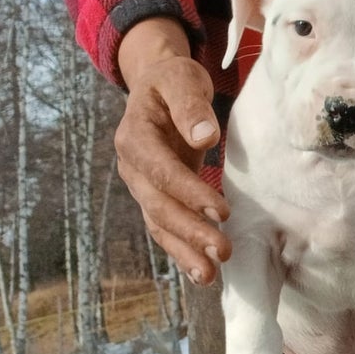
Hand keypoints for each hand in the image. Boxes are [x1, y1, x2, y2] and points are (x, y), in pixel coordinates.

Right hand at [116, 18, 230, 284]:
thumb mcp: (181, 78)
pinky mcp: (155, 196)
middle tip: (222, 250)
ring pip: (159, 224)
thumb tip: (204, 137)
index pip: (161, 170)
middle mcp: (132, 166)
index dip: (189, 192)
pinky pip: (165, 228)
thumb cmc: (173, 79)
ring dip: (184, 250)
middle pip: (158, 205)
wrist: (158, 85)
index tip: (221, 210)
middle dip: (190, 230)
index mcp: (135, 136)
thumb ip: (190, 105)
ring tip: (209, 275)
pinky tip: (200, 272)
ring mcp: (141, 185)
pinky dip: (181, 251)